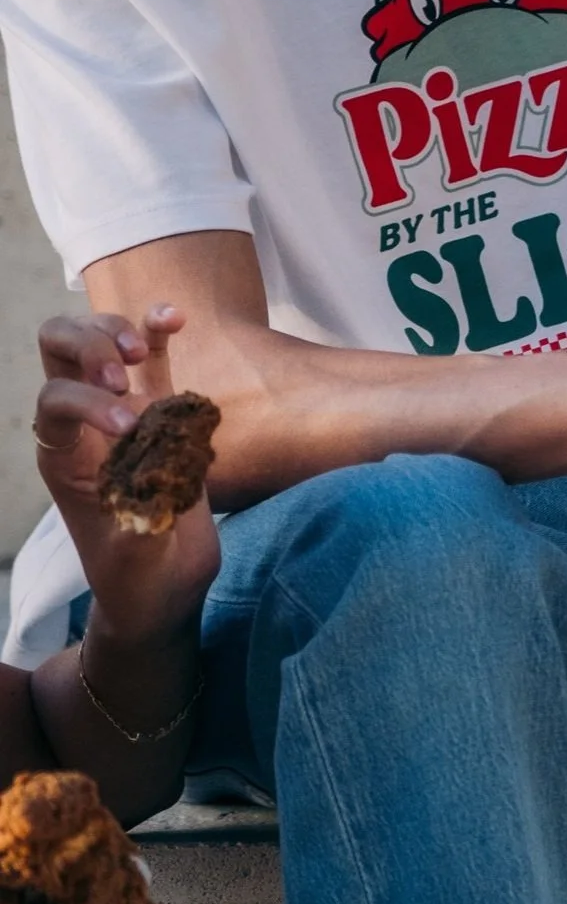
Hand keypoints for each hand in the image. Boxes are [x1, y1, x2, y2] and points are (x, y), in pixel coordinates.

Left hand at [33, 311, 219, 639]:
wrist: (164, 586)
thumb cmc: (138, 579)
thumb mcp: (134, 561)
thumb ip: (138, 525)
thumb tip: (148, 495)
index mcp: (64, 457)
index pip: (54, 400)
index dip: (87, 401)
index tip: (130, 427)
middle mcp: (84, 423)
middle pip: (57, 349)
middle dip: (87, 344)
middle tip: (125, 369)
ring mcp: (123, 408)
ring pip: (97, 336)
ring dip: (117, 328)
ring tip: (144, 350)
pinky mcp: (162, 409)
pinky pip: (153, 352)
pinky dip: (158, 326)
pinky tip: (175, 317)